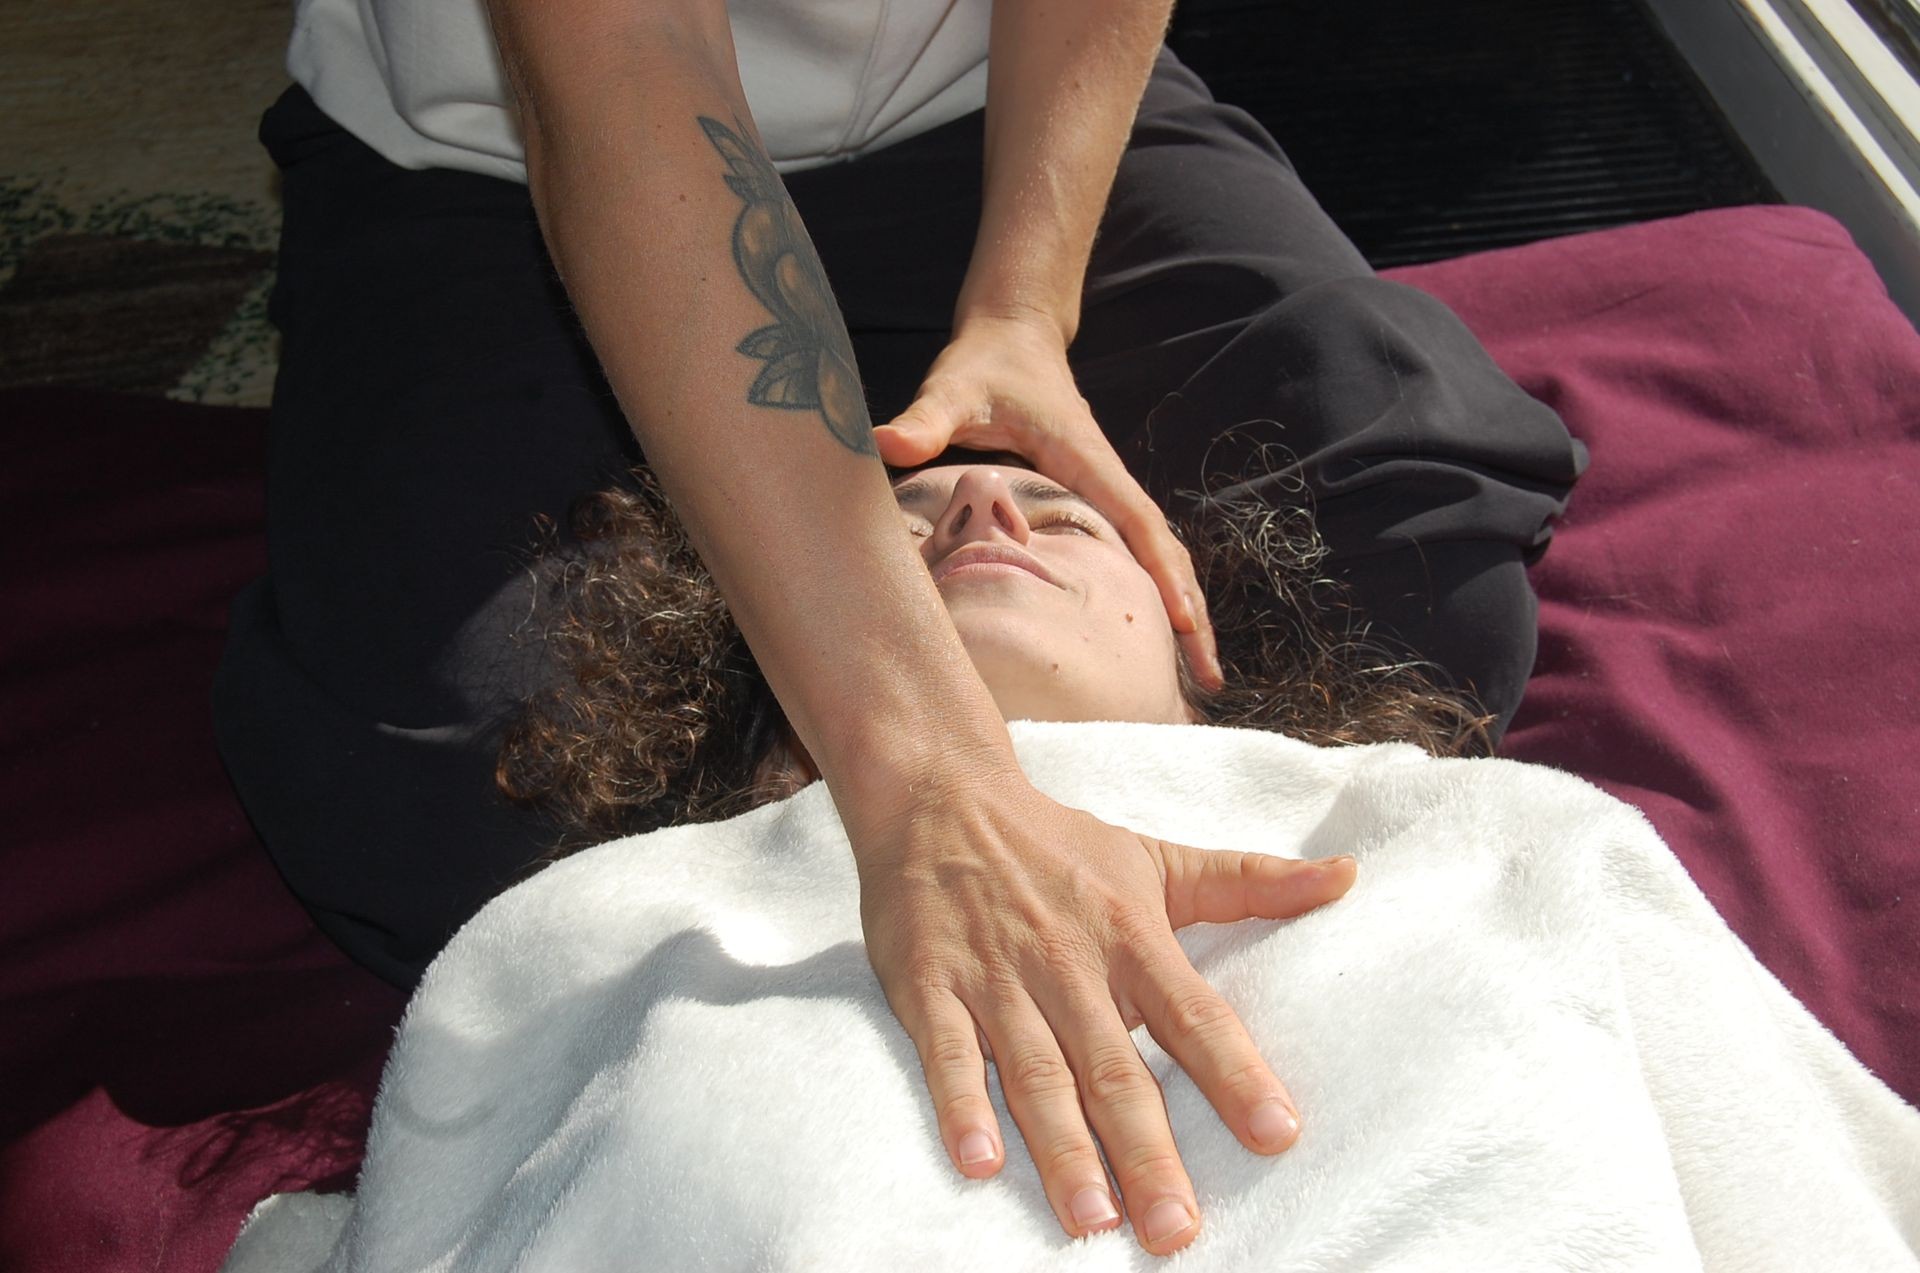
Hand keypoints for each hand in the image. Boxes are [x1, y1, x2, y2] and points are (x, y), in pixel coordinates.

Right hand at [851, 771, 1355, 1255]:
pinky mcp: (929, 988)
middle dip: (1147, 1152)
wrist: (939, 796)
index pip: (1194, 1014)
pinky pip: (946, 1055)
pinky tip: (980, 1163)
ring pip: (1035, 1074)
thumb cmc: (1059, 845)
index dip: (1235, 1074)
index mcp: (1130, 936)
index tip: (1277, 1135)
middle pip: (1114, 1068)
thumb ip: (1249, 881)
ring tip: (1093, 1219)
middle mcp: (1068, 964)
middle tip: (1176, 1230)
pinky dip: (961, 1106)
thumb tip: (1348, 877)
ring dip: (1062, 1149)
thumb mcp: (1157, 858)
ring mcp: (996, 979)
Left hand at [873, 314, 1221, 687]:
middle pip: (1164, 553)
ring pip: (1157, 557)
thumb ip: (923, 420)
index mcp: (1087, 460)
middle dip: (1192, 612)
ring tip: (1201, 677)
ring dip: (1182, 610)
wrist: (1011, 335)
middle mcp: (1108, 479)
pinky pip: (1135, 554)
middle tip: (1211, 680)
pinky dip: (1155, 593)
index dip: (1163, 574)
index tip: (1188, 624)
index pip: (1138, 523)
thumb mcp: (953, 390)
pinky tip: (1159, 636)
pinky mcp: (1095, 501)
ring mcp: (1106, 492)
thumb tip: (883, 442)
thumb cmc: (985, 365)